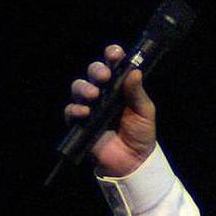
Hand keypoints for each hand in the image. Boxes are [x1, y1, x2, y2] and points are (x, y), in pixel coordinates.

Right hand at [64, 43, 156, 176]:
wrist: (134, 160)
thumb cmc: (140, 133)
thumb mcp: (144, 112)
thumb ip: (137, 92)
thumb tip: (134, 71)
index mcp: (119, 86)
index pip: (113, 65)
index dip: (112, 56)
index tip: (115, 54)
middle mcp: (103, 92)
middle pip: (93, 73)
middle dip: (96, 70)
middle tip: (104, 76)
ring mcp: (90, 106)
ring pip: (79, 88)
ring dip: (84, 88)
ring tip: (93, 95)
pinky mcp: (80, 123)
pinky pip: (71, 111)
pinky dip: (75, 109)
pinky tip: (84, 112)